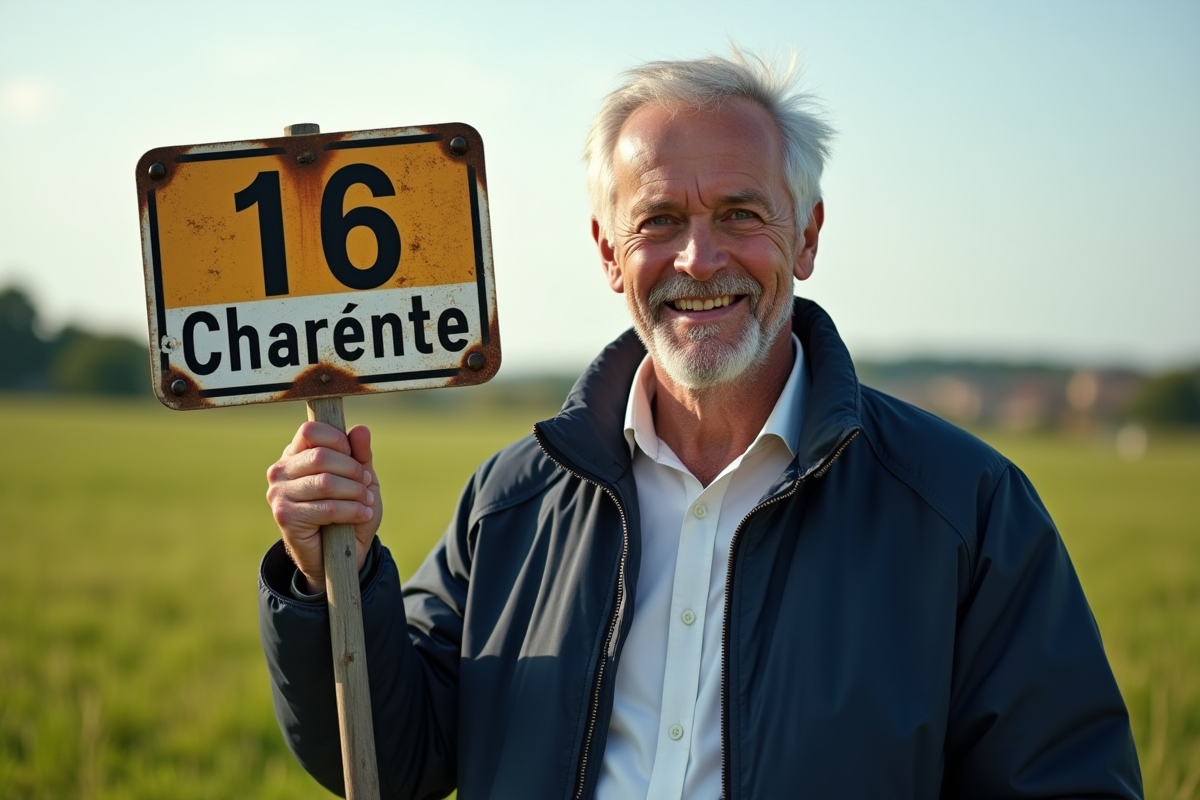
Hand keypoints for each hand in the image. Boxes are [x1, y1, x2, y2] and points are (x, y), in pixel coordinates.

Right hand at [266, 422, 379, 593]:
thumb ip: (360, 454)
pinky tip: (362, 515)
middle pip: (321, 456)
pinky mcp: (285, 516)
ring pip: (325, 482)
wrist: (341, 554)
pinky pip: (327, 508)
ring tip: (366, 501)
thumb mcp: (360, 478)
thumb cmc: (349, 510)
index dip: (338, 440)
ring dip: (354, 492)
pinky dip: (352, 511)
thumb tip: (361, 429)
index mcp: (295, 454)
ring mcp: (279, 494)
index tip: (355, 457)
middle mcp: (280, 471)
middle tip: (366, 483)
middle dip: (352, 470)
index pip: (311, 430)